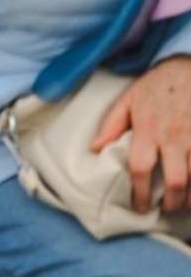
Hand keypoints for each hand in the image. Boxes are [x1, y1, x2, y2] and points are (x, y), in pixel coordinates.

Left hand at [92, 56, 190, 212]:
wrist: (189, 67)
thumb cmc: (157, 85)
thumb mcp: (129, 99)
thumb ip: (111, 126)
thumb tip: (95, 150)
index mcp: (148, 130)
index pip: (141, 168)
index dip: (139, 193)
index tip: (139, 207)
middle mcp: (174, 137)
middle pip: (174, 180)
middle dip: (171, 202)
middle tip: (166, 209)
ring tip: (185, 205)